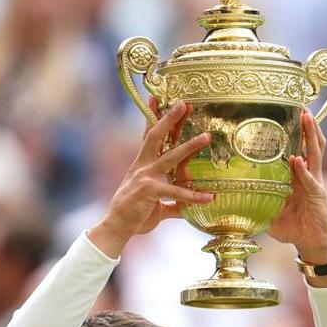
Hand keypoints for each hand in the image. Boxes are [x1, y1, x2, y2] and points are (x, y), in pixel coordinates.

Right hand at [89, 101, 214, 257]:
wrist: (116, 228)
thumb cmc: (134, 215)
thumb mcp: (156, 205)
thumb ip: (173, 204)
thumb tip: (185, 207)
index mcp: (143, 165)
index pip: (148, 136)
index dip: (153, 117)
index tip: (157, 98)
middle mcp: (143, 166)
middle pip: (157, 136)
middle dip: (169, 118)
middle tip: (184, 103)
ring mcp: (146, 177)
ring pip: (171, 157)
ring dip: (189, 146)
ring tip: (206, 137)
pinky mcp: (150, 192)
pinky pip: (177, 193)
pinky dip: (194, 196)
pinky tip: (209, 197)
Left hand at [267, 111, 326, 264]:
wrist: (312, 243)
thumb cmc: (293, 227)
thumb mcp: (269, 212)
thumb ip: (254, 202)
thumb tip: (227, 199)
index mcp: (297, 175)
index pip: (297, 147)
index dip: (295, 131)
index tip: (286, 112)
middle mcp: (309, 174)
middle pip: (310, 143)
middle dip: (307, 124)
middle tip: (300, 105)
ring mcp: (315, 183)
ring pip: (315, 153)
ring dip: (311, 135)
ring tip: (306, 118)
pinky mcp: (319, 196)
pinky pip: (311, 180)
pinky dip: (304, 171)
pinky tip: (297, 161)